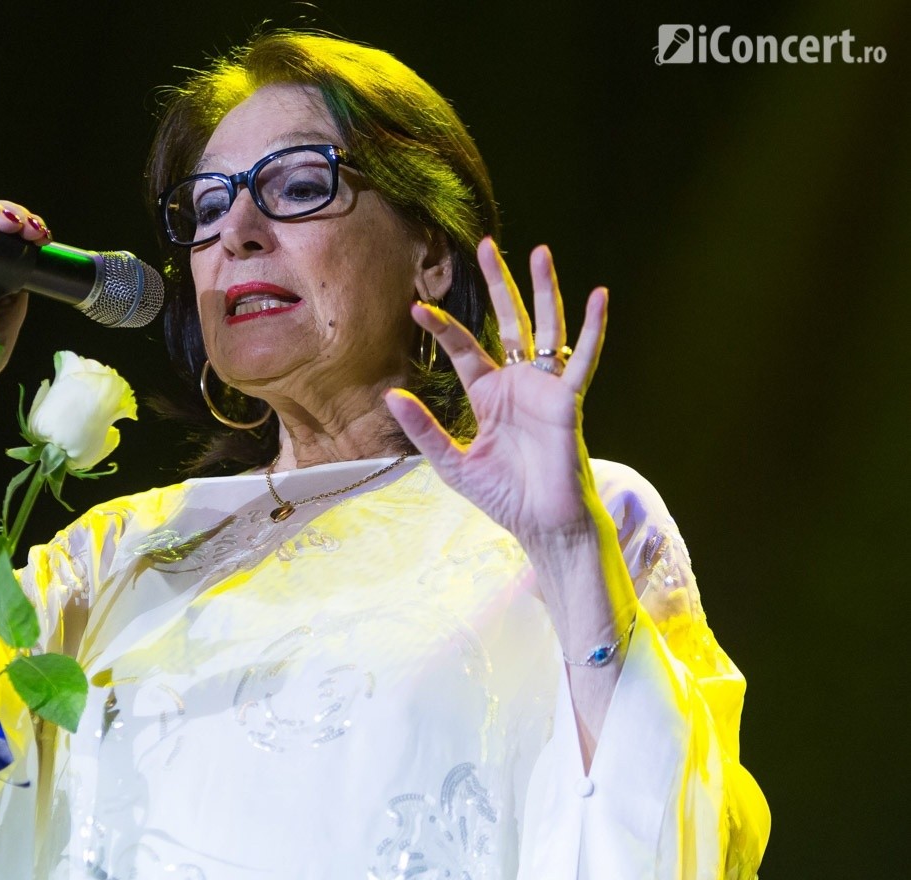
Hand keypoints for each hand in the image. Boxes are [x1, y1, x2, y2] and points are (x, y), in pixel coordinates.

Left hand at [384, 237, 608, 545]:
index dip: (443, 327)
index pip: (464, 349)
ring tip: (539, 251)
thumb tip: (390, 396)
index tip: (417, 306)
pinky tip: (600, 297)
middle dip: (498, 284)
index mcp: (487, 395)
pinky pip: (583, 359)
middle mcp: (516, 384)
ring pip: (545, 328)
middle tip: (486, 244)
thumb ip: (424, 430)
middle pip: (507, 322)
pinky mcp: (568, 401)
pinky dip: (593, 329)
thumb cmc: (503, 496)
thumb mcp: (452, 463)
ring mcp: (544, 388)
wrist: (542, 524)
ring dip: (543, 290)